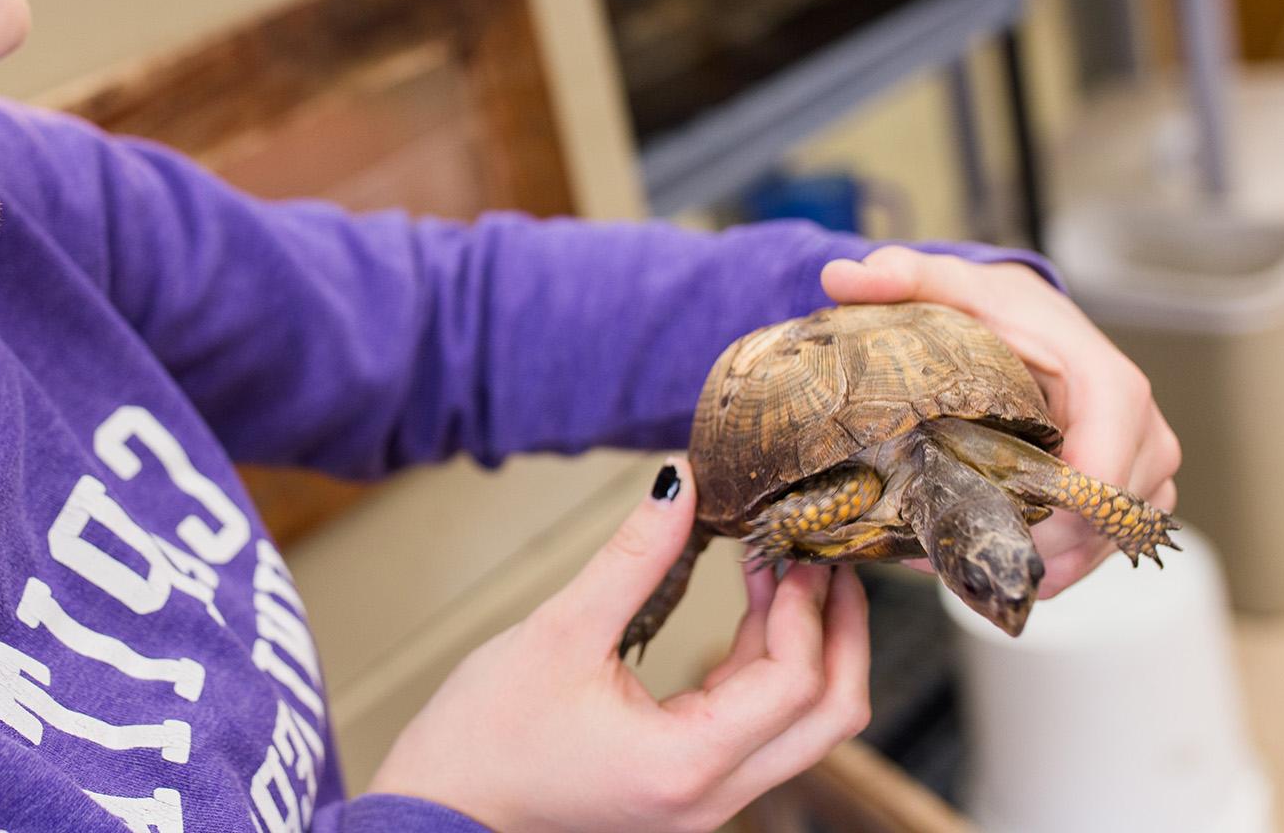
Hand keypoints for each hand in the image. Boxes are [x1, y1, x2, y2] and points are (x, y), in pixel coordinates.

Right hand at [366, 465, 869, 831]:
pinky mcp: (689, 787)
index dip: (805, 607)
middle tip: (826, 561)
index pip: (793, 683)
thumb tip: (681, 482)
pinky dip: (766, 669)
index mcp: (686, 764)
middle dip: (841, 634)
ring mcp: (705, 800)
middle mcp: (711, 797)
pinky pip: (759, 729)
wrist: (442, 809)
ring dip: (806, 649)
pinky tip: (749, 613)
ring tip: (785, 572)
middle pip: (828, 719)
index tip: (789, 546)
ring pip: (802, 728)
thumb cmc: (486, 737)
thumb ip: (631, 557)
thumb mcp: (559, 632)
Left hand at [820, 246, 1181, 596]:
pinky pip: (1095, 556)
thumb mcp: (949, 288)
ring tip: (957, 547)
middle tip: (956, 536)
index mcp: (1106, 378)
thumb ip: (902, 278)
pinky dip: (1043, 565)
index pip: (1116, 443)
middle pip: (1113, 510)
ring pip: (1105, 544)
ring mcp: (1142, 472)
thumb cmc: (994, 312)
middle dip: (1037, 537)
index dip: (1074, 489)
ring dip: (1035, 560)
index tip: (1012, 513)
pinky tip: (982, 548)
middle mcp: (1142, 430)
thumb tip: (842, 276)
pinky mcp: (1126, 502)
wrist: (1025, 326)